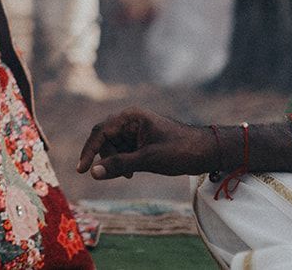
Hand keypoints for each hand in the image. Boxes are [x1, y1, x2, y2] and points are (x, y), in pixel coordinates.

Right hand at [77, 109, 216, 179]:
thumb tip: (93, 173)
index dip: (88, 151)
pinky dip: (124, 162)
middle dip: (105, 157)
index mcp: (130, 117)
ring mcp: (137, 130)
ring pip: (114, 146)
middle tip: (110, 175)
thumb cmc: (181, 151)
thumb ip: (119, 165)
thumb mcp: (148, 160)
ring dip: (116, 161)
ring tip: (128, 175)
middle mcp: (131, 120)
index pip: (100, 132)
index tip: (81, 170)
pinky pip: (124, 150)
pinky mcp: (143, 140)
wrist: (210, 152)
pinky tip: (132, 172)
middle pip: (105, 138)